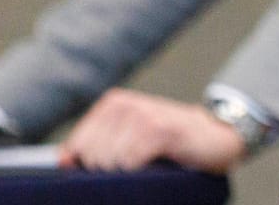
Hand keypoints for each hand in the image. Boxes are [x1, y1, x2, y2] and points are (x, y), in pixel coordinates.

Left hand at [58, 89, 245, 173]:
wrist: (217, 138)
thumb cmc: (169, 145)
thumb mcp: (128, 140)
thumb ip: (94, 147)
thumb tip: (61, 161)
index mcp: (111, 104)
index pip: (76, 148)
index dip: (89, 168)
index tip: (113, 170)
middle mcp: (123, 105)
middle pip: (91, 157)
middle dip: (109, 172)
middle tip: (138, 167)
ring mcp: (142, 115)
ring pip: (109, 162)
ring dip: (128, 174)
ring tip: (149, 165)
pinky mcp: (160, 129)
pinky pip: (130, 163)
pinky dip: (142, 172)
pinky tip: (159, 163)